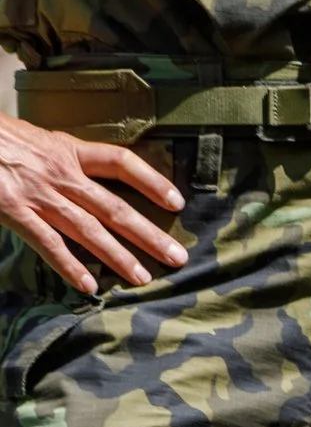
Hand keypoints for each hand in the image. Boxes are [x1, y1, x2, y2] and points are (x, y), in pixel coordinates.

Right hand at [0, 113, 185, 293]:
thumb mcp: (36, 140)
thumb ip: (63, 161)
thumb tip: (91, 184)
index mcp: (67, 150)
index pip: (120, 162)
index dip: (152, 181)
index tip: (177, 202)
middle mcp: (59, 172)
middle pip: (114, 206)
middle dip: (148, 235)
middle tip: (178, 257)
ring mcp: (37, 193)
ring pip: (88, 229)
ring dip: (118, 256)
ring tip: (143, 278)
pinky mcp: (12, 209)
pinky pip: (46, 242)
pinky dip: (68, 265)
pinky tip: (88, 286)